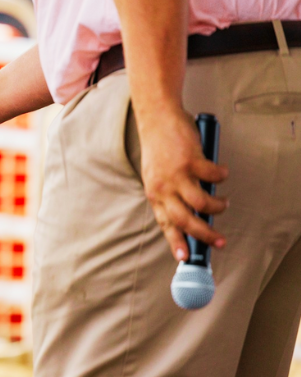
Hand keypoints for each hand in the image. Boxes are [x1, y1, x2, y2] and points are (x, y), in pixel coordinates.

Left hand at [137, 106, 227, 260]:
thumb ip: (172, 193)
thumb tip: (196, 212)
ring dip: (217, 207)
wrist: (156, 119)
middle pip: (184, 220)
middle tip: (220, 242)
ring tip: (223, 203)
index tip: (185, 257)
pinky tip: (222, 173)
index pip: (165, 224)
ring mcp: (176, 174)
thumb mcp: (158, 175)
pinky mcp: (191, 160)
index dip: (176, 241)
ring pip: (201, 202)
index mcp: (154, 193)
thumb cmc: (160, 148)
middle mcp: (163, 187)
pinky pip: (213, 177)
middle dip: (204, 235)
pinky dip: (222, 177)